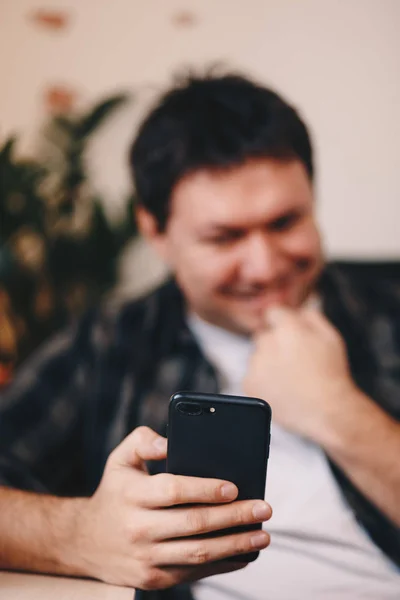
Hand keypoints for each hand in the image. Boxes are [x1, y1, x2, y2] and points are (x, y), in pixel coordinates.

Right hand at [68, 427, 271, 589]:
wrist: (84, 541)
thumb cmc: (114, 492)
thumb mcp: (120, 459)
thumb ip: (144, 441)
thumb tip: (170, 442)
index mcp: (131, 495)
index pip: (173, 491)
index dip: (206, 489)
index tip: (234, 487)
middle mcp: (138, 528)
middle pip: (194, 524)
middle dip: (234, 517)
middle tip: (263, 509)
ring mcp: (146, 558)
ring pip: (199, 553)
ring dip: (235, 545)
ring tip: (262, 535)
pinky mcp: (153, 578)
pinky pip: (194, 572)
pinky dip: (223, 565)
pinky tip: (243, 553)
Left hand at [244, 306, 356, 441]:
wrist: (328, 411)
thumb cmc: (331, 375)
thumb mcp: (331, 337)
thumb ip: (311, 317)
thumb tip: (297, 311)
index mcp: (288, 328)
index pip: (273, 313)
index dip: (282, 323)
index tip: (288, 335)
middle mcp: (268, 343)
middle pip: (264, 336)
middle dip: (275, 345)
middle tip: (294, 362)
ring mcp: (256, 364)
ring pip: (258, 357)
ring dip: (268, 363)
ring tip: (290, 379)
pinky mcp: (249, 384)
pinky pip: (252, 376)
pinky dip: (262, 381)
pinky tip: (281, 389)